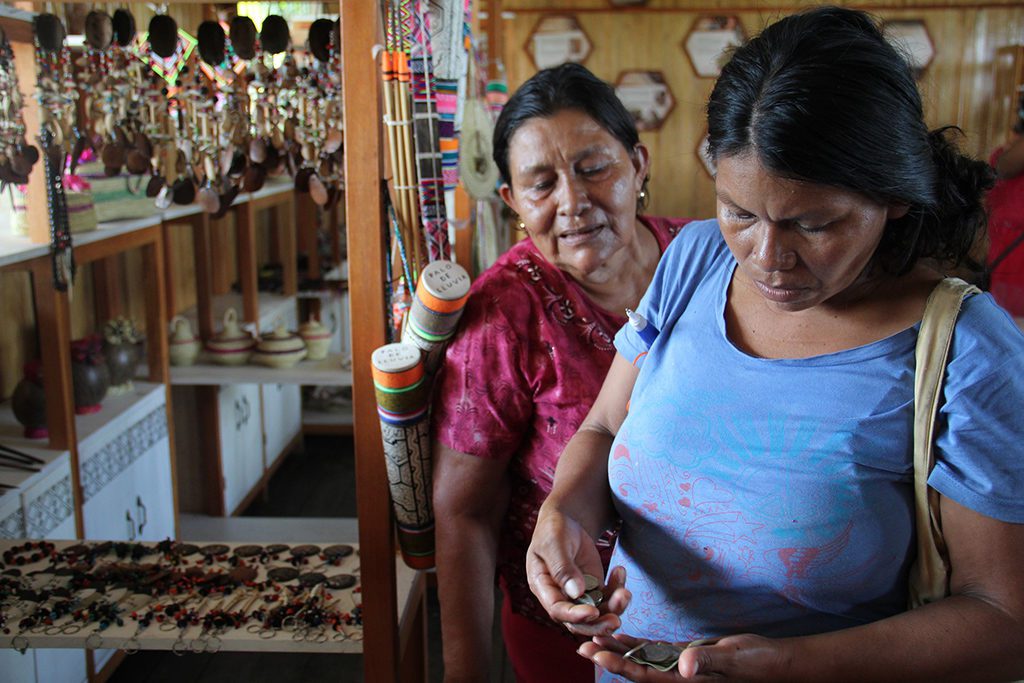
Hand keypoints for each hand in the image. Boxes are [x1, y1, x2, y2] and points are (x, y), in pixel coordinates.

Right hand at [526, 505, 629, 636]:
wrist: (566, 522)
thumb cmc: (553, 530)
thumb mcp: (553, 544)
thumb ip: (562, 568)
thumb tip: (576, 592)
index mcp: (543, 587)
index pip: (557, 610)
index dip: (575, 615)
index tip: (593, 612)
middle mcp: (560, 597)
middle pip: (579, 621)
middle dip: (598, 624)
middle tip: (616, 620)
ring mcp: (578, 595)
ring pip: (597, 613)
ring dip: (613, 608)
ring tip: (625, 594)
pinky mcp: (593, 588)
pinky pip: (608, 598)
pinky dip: (617, 589)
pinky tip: (620, 572)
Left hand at [579, 632, 790, 681]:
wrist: (773, 662)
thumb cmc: (756, 662)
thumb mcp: (732, 658)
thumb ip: (708, 661)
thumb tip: (684, 666)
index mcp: (686, 680)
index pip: (645, 674)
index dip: (620, 665)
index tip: (596, 654)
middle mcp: (678, 676)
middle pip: (637, 668)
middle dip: (609, 658)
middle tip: (581, 646)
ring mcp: (681, 667)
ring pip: (643, 659)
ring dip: (618, 650)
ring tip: (593, 639)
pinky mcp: (686, 657)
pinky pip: (656, 651)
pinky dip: (638, 643)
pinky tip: (622, 635)